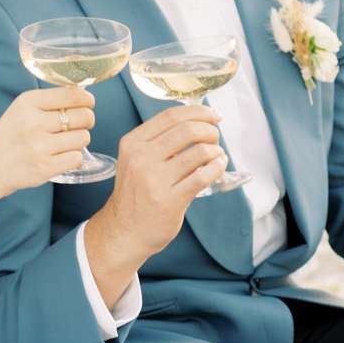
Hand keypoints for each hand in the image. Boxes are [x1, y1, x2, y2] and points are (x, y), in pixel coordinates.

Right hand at [0, 85, 94, 195]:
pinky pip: (77, 158)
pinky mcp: (44, 167)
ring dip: (78, 141)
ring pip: (83, 138)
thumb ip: (50, 101)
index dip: (87, 100)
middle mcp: (33, 122)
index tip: (88, 104)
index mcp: (28, 102)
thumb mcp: (22, 109)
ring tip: (63, 143)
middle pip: (83, 116)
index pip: (73, 94)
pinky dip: (73, 158)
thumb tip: (84, 95)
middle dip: (86, 121)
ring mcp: (39, 146)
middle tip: (76, 126)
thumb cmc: (10, 137)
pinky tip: (59, 157)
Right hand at [95, 106, 228, 265]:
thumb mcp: (136, 160)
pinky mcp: (169, 200)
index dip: (198, 112)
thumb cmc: (138, 193)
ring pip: (199, 152)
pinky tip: (218, 168)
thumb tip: (199, 119)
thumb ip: (160, 141)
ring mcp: (154, 180)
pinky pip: (203, 176)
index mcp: (132, 143)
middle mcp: (140, 158)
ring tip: (218, 156)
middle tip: (215, 138)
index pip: (171, 116)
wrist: (125, 231)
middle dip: (210, 130)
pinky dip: (217, 167)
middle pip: (187, 130)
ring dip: (216, 151)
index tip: (214, 115)